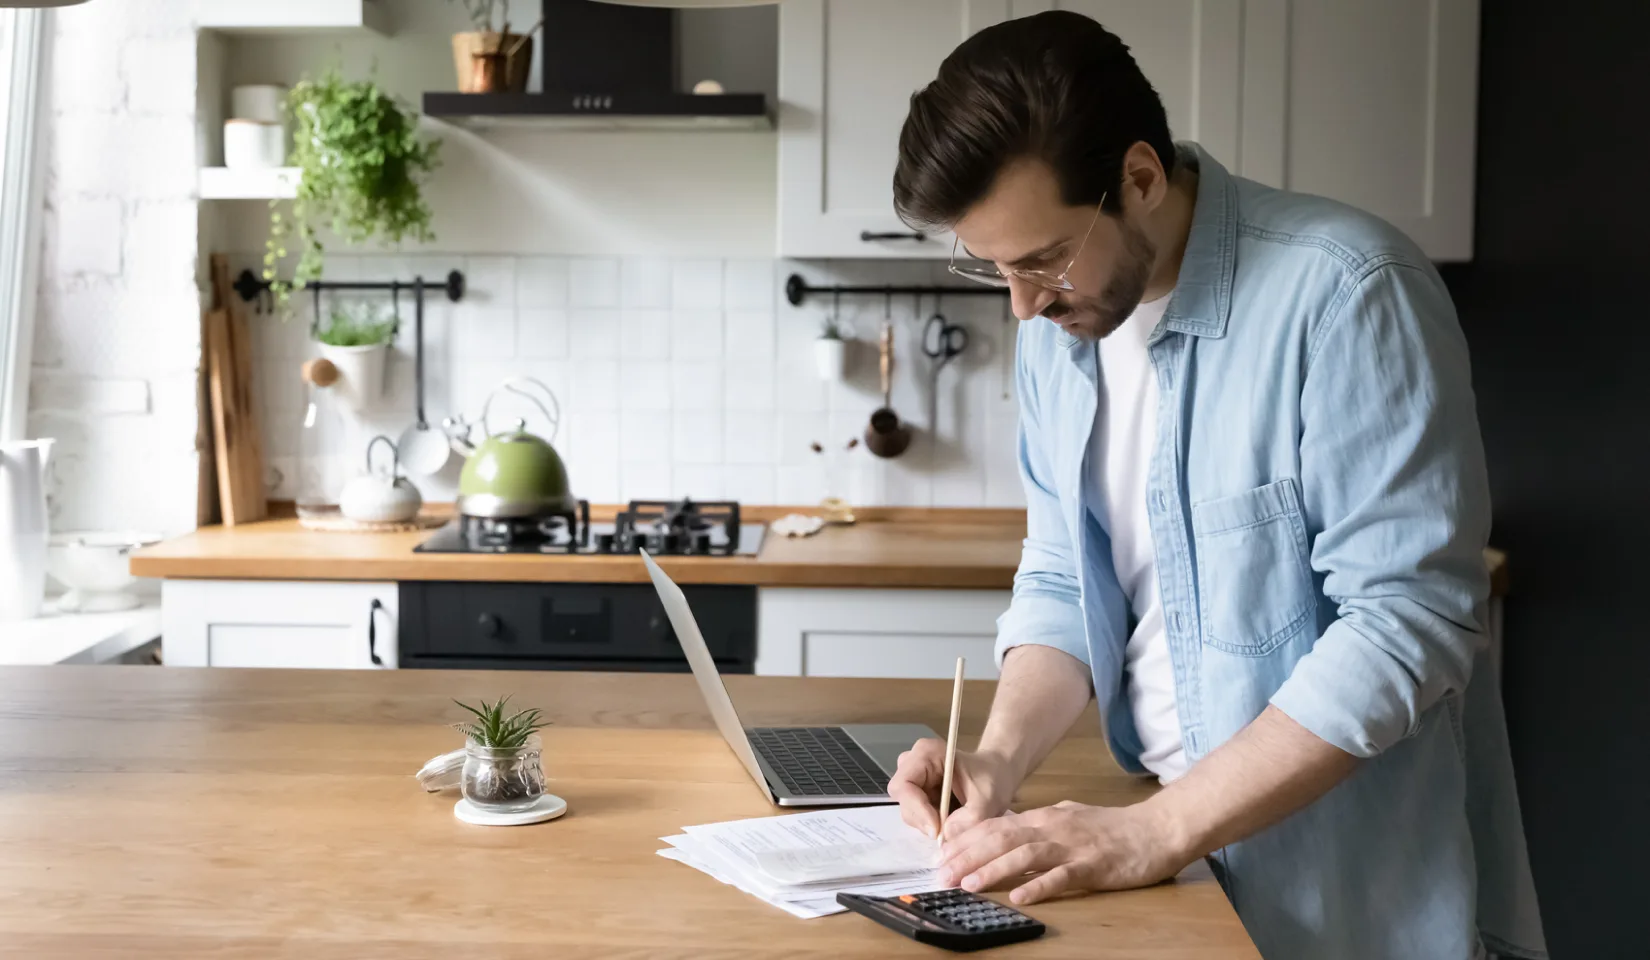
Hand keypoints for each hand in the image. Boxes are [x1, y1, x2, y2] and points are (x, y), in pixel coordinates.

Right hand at [886, 739, 1020, 840]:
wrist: (997, 775)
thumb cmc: (992, 778)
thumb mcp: (988, 798)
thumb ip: (969, 817)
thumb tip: (946, 834)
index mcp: (927, 753)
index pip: (905, 784)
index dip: (917, 808)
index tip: (937, 829)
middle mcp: (914, 763)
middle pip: (904, 799)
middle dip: (922, 819)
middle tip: (945, 833)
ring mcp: (914, 779)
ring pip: (909, 810)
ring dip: (928, 824)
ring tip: (954, 824)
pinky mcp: (917, 795)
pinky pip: (916, 816)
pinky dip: (931, 825)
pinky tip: (950, 822)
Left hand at [936, 800, 1194, 904]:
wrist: (1156, 829)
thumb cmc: (1114, 828)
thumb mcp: (1069, 818)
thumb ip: (1040, 826)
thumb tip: (1008, 833)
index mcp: (1046, 817)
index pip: (997, 825)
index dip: (967, 839)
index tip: (942, 854)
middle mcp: (1054, 827)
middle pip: (1003, 838)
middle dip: (968, 856)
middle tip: (943, 873)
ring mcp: (1073, 846)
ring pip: (1025, 855)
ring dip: (993, 869)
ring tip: (969, 884)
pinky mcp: (1093, 866)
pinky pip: (1062, 876)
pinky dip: (1038, 886)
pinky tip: (1019, 897)